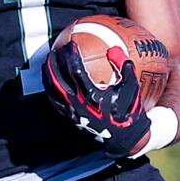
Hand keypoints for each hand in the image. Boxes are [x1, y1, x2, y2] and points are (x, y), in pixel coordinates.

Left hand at [42, 42, 150, 157]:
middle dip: (55, 62)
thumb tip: (116, 49)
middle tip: (55, 49)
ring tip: (47, 63)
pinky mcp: (70, 118)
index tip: (70, 44)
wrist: (123, 136)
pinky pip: (55, 102)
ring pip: (52, 90)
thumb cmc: (128, 111)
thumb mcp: (132, 88)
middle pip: (58, 78)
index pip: (75, 70)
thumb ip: (125, 68)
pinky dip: (50, 89)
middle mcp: (78, 103)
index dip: (70, 56)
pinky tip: (50, 82)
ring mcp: (72, 112)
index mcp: (91, 95)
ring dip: (48, 75)